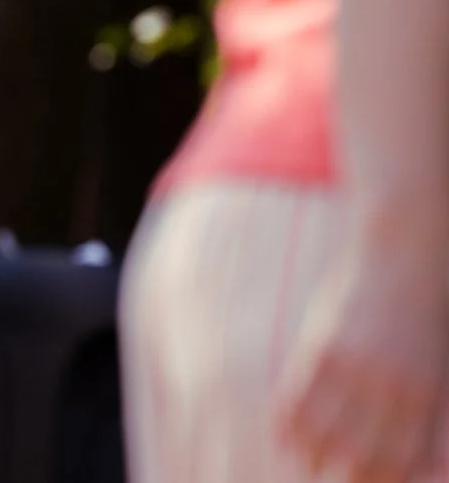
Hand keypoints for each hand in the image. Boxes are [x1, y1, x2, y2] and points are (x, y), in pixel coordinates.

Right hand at [275, 240, 448, 482]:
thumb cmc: (427, 316)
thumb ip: (432, 416)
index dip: (378, 480)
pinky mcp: (324, 346)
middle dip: (346, 475)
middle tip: (332, 477)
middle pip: (361, 454)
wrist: (406, 255)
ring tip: (306, 465)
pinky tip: (283, 436)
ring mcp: (354, 367)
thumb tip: (433, 464)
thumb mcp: (439, 368)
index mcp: (423, 397)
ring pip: (326, 433)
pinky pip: (298, 396)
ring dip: (312, 456)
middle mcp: (389, 388)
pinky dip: (288, 423)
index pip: (398, 461)